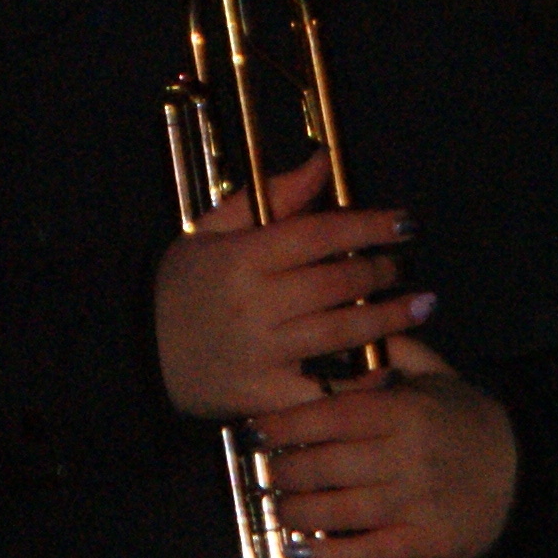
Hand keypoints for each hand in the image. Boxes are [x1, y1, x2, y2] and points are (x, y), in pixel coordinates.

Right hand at [154, 153, 416, 420]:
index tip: (404, 222)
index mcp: (243, 257)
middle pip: (337, 283)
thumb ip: (270, 197)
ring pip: (339, 334)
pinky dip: (357, 383)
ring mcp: (262, 353)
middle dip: (382, 271)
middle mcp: (256, 304)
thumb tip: (323, 161)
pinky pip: (321, 390)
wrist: (135, 352)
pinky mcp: (264, 395)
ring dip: (388, 320)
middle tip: (406, 266)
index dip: (368, 226)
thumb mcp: (211, 229)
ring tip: (422, 307)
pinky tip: (388, 369)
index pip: (320, 234)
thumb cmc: (180, 285)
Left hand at [247, 335, 516, 557]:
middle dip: (283, 470)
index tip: (255, 430)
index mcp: (402, 410)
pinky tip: (302, 549)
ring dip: (296, 511)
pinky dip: (327, 553)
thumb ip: (396, 354)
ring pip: (336, 509)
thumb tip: (354, 321)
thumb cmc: (468, 422)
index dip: (284, 424)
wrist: (525, 474)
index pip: (328, 415)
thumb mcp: (439, 377)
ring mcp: (411, 503)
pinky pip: (363, 551)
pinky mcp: (420, 543)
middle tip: (264, 471)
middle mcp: (402, 456)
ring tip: (277, 508)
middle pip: (323, 464)